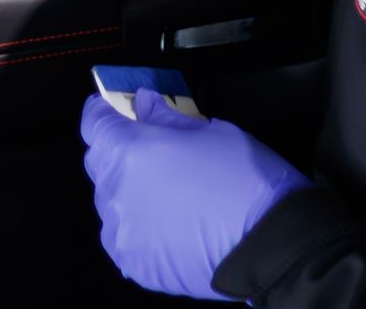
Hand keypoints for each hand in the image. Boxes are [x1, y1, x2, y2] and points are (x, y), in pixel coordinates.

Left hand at [80, 89, 310, 300]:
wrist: (271, 244)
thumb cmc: (246, 182)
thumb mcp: (210, 130)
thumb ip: (165, 117)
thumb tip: (145, 104)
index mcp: (132, 151)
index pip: (94, 122)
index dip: (104, 112)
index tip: (114, 111)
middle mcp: (118, 191)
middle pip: (100, 160)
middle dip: (119, 150)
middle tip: (153, 150)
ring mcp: (123, 231)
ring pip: (110, 199)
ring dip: (129, 188)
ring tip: (169, 191)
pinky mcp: (134, 262)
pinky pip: (122, 233)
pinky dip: (137, 223)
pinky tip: (169, 220)